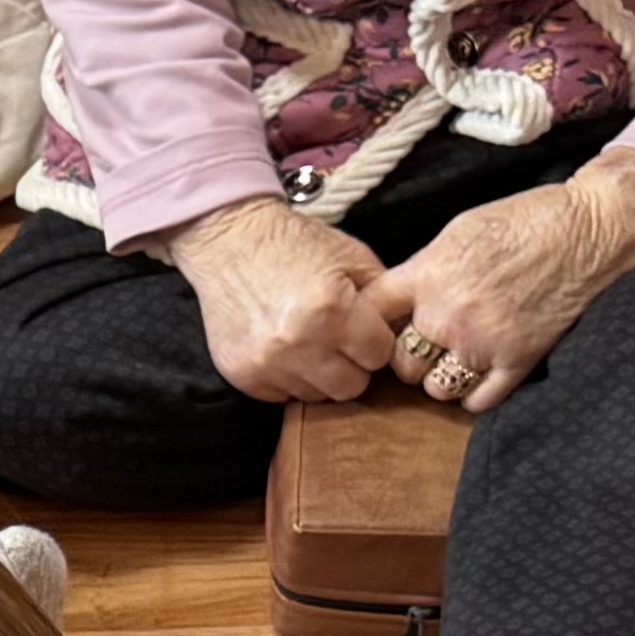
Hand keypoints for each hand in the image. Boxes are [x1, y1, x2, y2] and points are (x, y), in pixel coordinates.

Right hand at [167, 196, 400, 404]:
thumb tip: (405, 336)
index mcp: (331, 309)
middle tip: (339, 339)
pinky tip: (283, 347)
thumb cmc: (294, 244)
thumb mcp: (351, 257)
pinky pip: (282, 396)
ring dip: (320, 374)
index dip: (375, 340)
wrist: (228, 239)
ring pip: (317, 396)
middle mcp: (297, 343)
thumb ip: (384, 299)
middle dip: (352, 364)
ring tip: (309, 341)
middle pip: (351, 387)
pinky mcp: (242, 375)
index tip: (363, 327)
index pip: (378, 357)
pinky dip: (288, 376)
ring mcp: (266, 363)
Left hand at [372, 155, 634, 415]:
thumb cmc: (523, 221)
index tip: (384, 326)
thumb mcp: (457, 232)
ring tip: (456, 358)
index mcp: (427, 275)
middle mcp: (448, 314)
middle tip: (427, 344)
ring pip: (435, 389)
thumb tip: (396, 300)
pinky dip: (473, 393)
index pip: (371, 315)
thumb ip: (422, 270)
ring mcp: (483, 343)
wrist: (586, 230)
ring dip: (440, 378)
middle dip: (409, 356)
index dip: (371, 324)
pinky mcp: (517, 361)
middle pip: (400, 363)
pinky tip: (480, 373)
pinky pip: (476, 402)